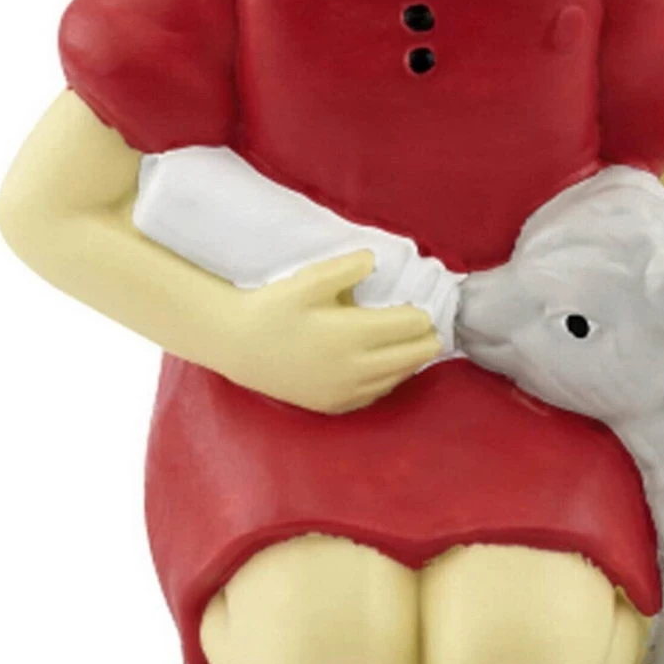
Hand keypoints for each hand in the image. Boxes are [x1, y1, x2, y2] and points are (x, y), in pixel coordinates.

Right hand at [231, 249, 442, 413]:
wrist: (237, 346)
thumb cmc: (273, 308)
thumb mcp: (308, 280)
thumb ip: (346, 269)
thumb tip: (375, 259)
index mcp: (354, 334)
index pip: (411, 327)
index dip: (422, 313)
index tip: (423, 303)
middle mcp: (356, 368)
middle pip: (414, 356)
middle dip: (425, 338)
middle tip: (425, 323)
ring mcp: (346, 391)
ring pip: (399, 378)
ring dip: (410, 360)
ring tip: (410, 342)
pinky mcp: (334, 405)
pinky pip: (376, 395)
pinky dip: (389, 379)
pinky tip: (385, 366)